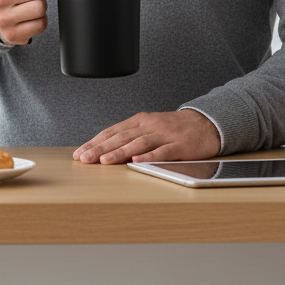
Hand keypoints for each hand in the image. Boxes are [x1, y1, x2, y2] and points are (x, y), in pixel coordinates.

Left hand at [73, 109, 221, 164]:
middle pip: (120, 137)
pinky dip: (149, 156)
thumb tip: (104, 150)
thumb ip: (130, 137)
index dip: (94, 142)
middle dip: (100, 148)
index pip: (111, 132)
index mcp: (138, 121)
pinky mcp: (180, 145)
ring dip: (119, 153)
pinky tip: (137, 162)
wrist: (205, 123)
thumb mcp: (149, 128)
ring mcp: (164, 134)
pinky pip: (162, 151)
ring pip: (138, 143)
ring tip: (104, 161)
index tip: (80, 153)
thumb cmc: (173, 129)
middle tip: (84, 158)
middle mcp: (148, 126)